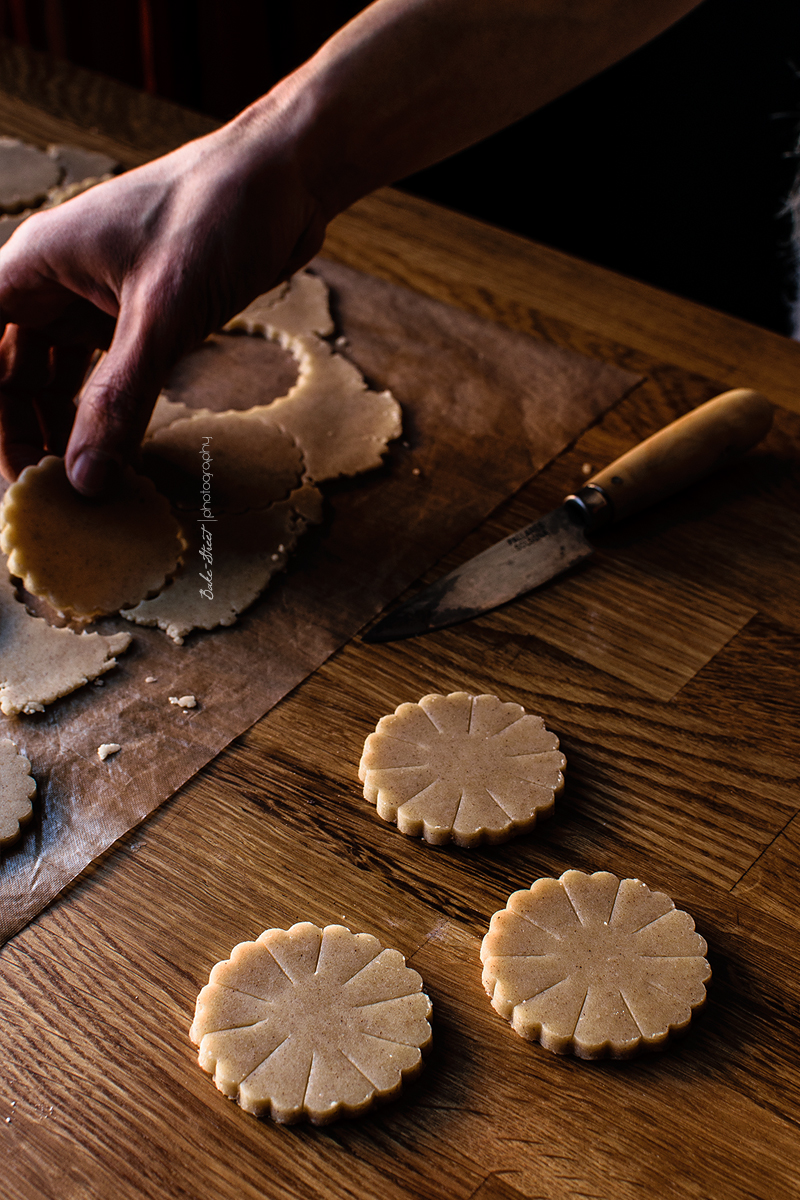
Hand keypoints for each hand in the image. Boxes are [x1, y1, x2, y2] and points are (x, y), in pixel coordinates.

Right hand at [0, 99, 325, 494]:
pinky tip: (117, 453)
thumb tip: (85, 478)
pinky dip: (107, 412)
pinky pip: (105, 374)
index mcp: (35, 264)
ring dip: (64, 427)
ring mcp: (97, 298)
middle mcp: (56, 281)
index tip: (11, 468)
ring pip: (57, 376)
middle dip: (22, 428)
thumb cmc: (216, 215)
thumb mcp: (162, 315)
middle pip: (11, 370)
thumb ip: (119, 399)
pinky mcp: (141, 315)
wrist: (287, 178)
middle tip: (49, 492)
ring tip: (81, 485)